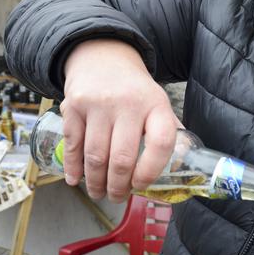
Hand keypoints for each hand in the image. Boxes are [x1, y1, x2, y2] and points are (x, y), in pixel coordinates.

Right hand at [61, 39, 181, 201]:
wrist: (103, 58)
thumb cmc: (135, 91)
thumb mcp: (158, 104)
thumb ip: (169, 133)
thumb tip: (180, 168)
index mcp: (156, 105)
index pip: (161, 142)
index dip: (151, 170)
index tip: (141, 185)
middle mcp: (128, 103)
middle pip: (122, 157)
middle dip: (118, 186)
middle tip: (117, 197)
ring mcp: (98, 104)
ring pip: (95, 156)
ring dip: (95, 182)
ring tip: (98, 192)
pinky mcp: (73, 106)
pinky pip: (73, 145)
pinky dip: (73, 167)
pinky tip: (76, 180)